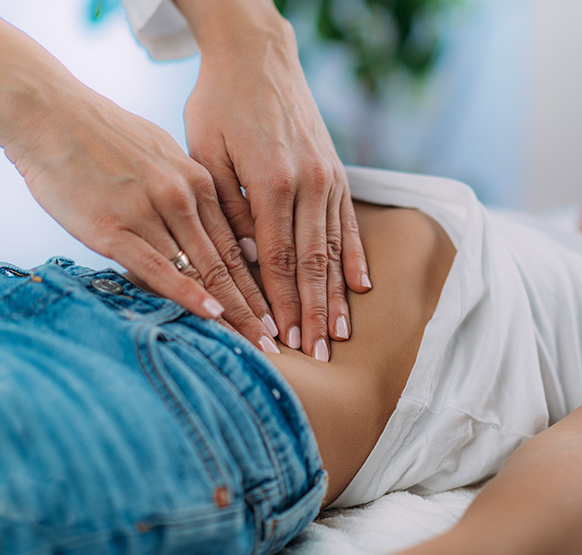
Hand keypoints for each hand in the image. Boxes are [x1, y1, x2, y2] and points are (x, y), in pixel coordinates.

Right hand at [0, 20, 278, 351]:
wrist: (49, 111)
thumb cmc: (104, 136)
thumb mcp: (162, 157)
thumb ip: (191, 195)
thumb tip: (209, 234)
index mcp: (199, 181)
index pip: (240, 243)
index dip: (265, 282)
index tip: (283, 312)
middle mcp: (183, 197)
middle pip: (229, 262)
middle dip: (258, 306)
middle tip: (282, 341)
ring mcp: (150, 211)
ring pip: (202, 269)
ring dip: (233, 310)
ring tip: (258, 343)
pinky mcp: (113, 226)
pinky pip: (159, 267)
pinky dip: (187, 293)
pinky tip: (210, 315)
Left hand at [177, 0, 369, 360]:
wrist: (258, 57)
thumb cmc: (219, 103)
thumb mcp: (207, 153)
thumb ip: (229, 210)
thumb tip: (248, 262)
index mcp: (271, 181)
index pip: (276, 259)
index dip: (280, 304)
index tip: (282, 341)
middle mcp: (307, 183)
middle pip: (311, 263)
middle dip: (312, 313)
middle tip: (317, 355)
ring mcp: (327, 178)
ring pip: (333, 249)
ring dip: (335, 295)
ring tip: (338, 333)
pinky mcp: (335, 172)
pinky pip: (349, 223)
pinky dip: (355, 257)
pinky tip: (360, 287)